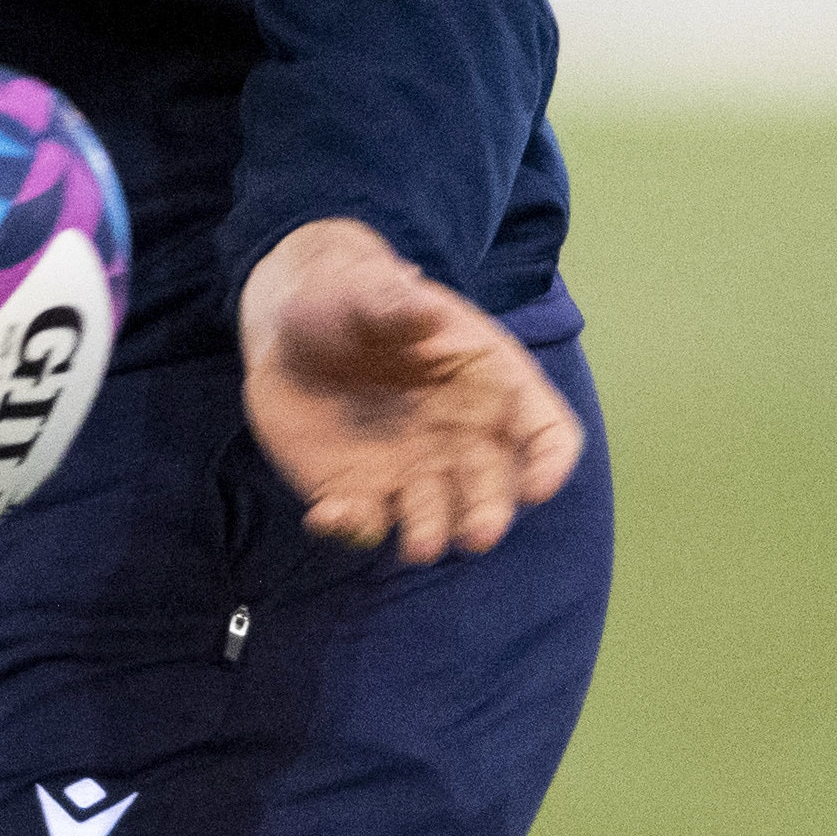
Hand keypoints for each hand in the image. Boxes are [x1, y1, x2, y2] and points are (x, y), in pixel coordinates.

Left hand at [238, 218, 582, 564]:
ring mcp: (411, 471)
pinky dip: (349, 527)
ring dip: (429, 534)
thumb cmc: (351, 299)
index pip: (545, 431)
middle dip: (489, 515)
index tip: (537, 486)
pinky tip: (329, 515)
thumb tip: (427, 312)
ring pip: (434, 519)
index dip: (550, 461)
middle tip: (477, 535)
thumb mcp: (371, 289)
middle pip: (494, 489)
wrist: (286, 326)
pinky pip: (362, 523)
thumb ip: (399, 304)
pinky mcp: (358, 491)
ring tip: (417, 546)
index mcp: (487, 384)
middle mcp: (459, 439)